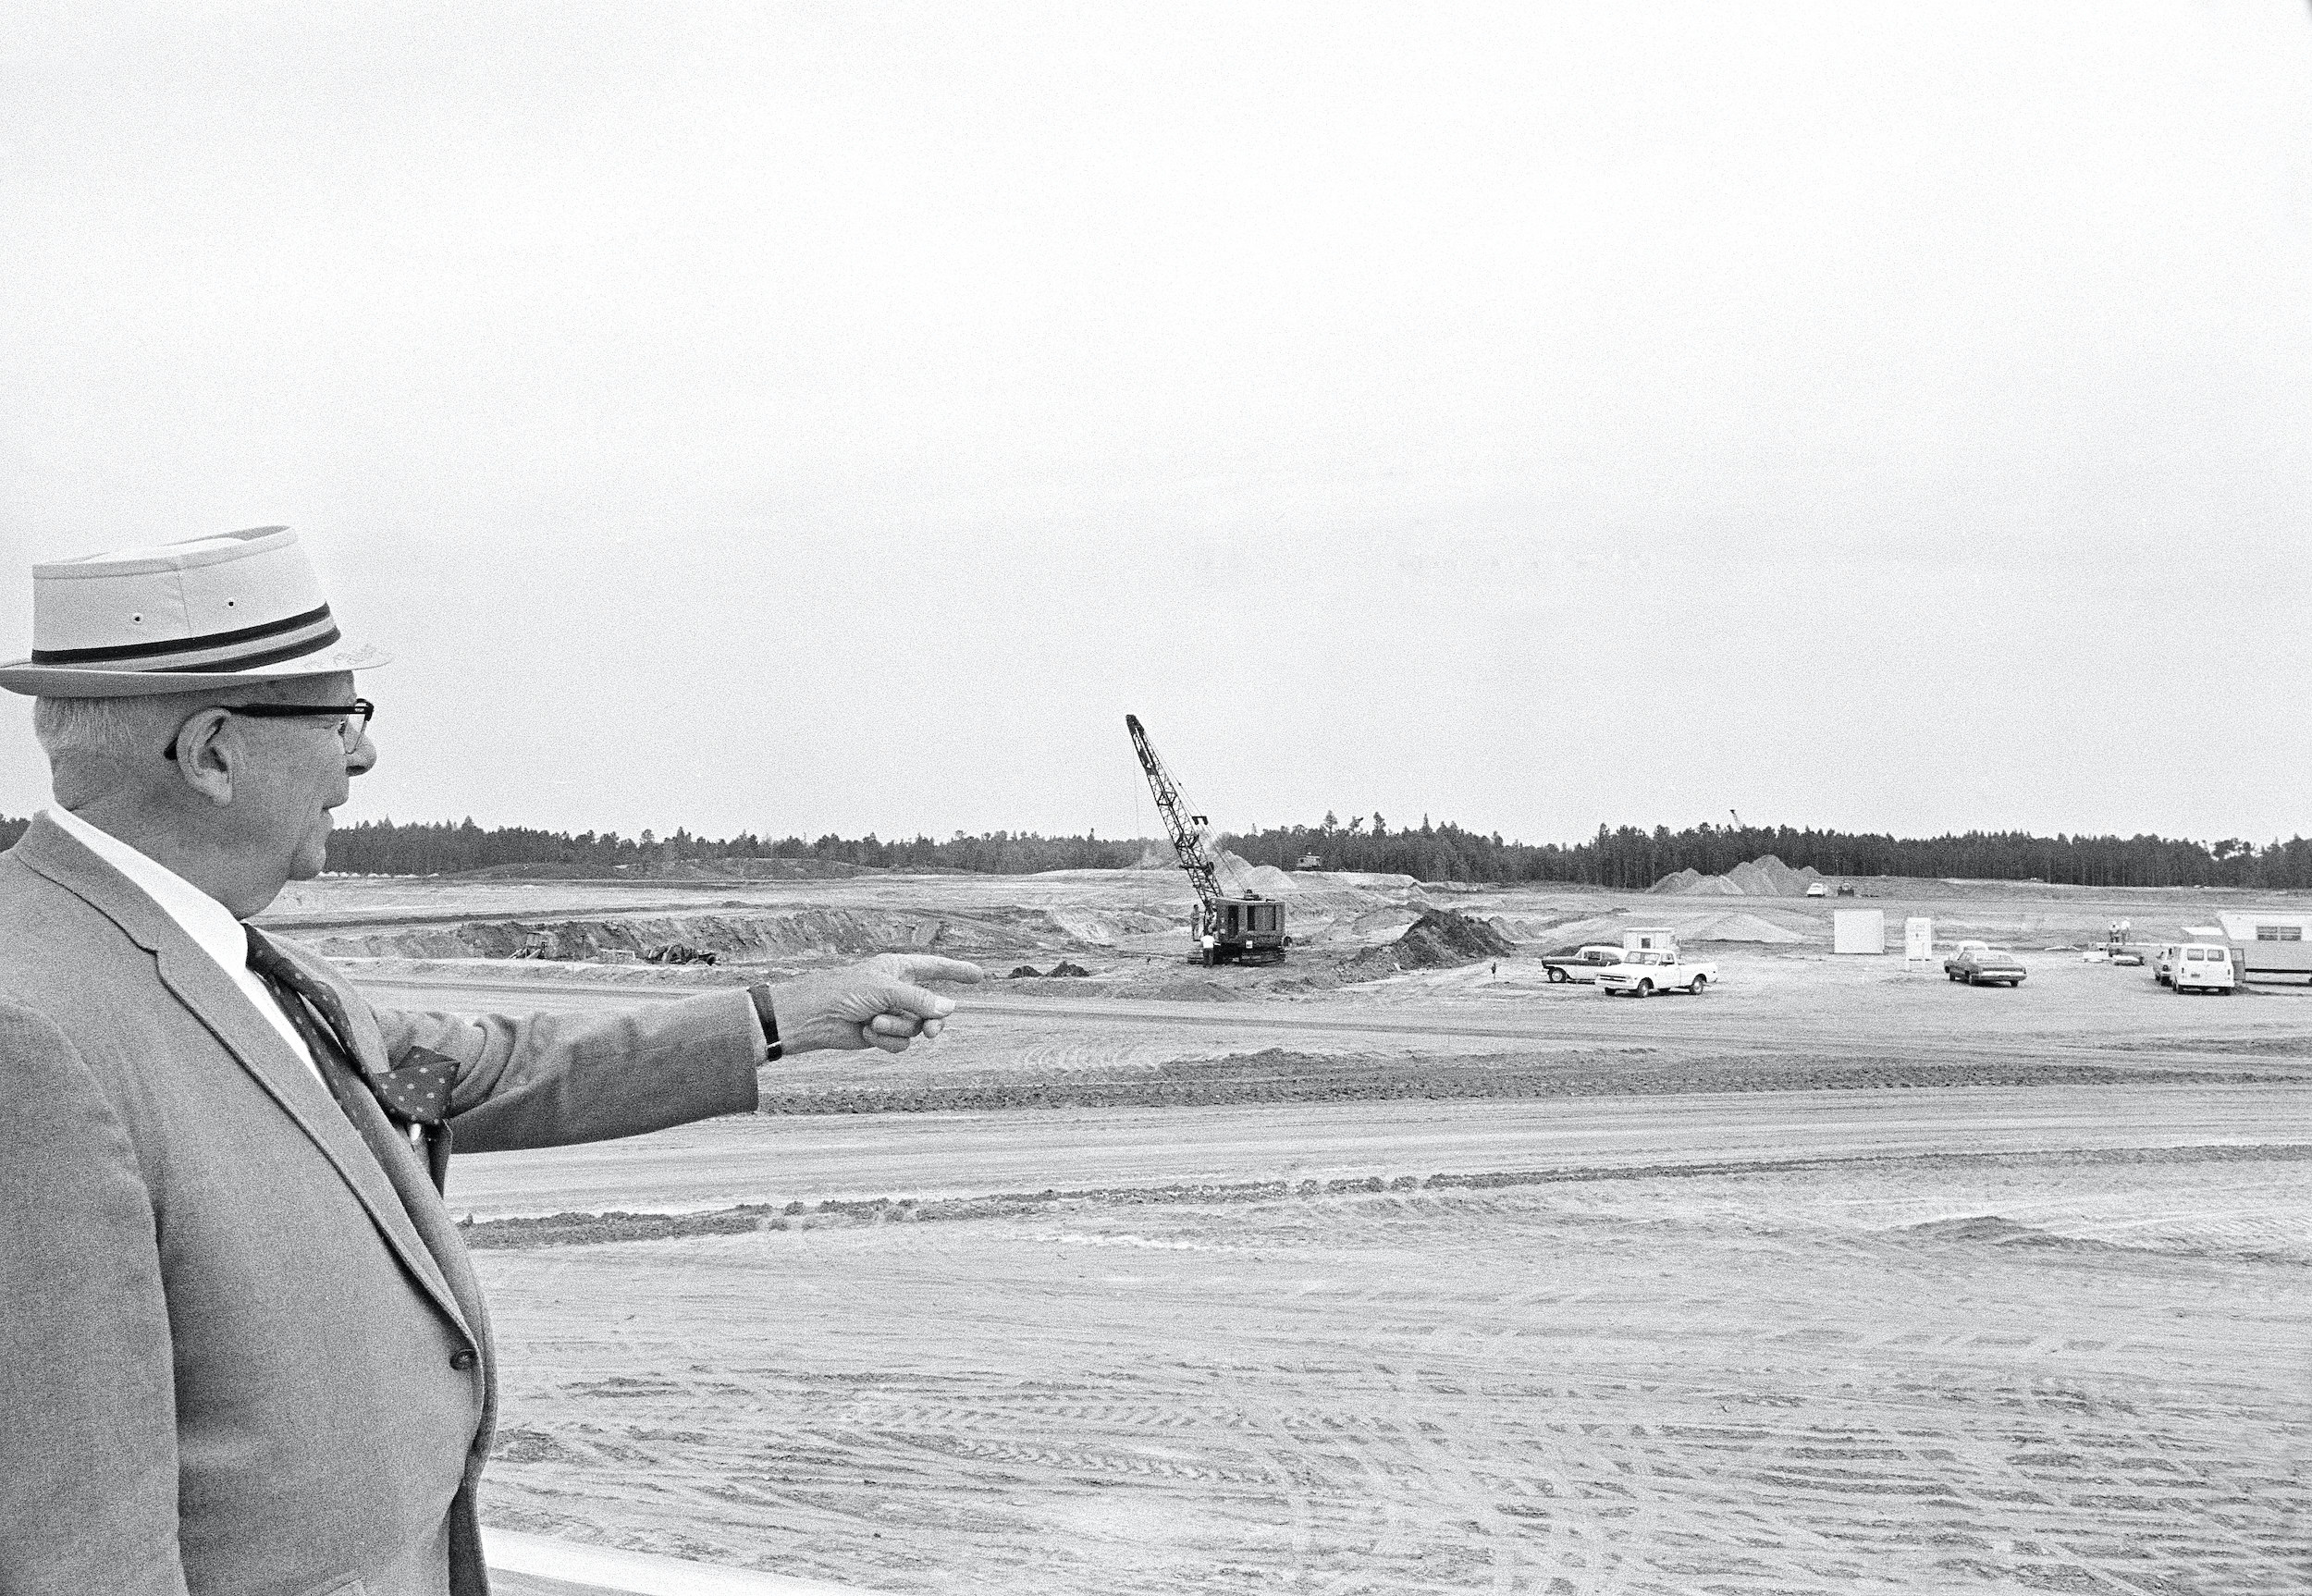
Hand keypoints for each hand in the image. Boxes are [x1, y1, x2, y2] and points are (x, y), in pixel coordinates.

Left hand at [766, 954, 983, 1054]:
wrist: (813, 1018)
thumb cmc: (843, 992)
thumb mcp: (885, 990)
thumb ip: (920, 999)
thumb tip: (950, 1008)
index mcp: (898, 968)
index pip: (935, 967)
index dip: (957, 971)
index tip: (979, 975)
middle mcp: (897, 990)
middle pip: (932, 1007)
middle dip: (931, 1020)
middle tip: (932, 1033)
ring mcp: (890, 1013)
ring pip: (914, 1027)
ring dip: (896, 1028)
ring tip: (873, 1022)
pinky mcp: (881, 1034)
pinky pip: (899, 1043)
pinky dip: (885, 1040)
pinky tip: (865, 1032)